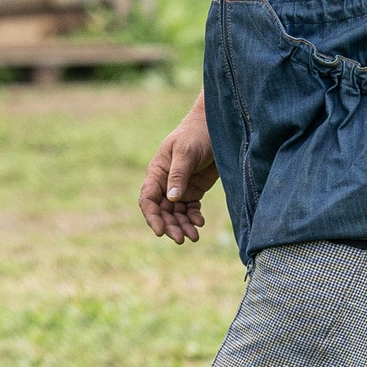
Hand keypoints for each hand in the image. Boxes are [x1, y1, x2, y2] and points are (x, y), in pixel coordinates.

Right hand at [138, 95, 217, 244]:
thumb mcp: (185, 152)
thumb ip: (178, 175)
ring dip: (183, 226)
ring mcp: (180, 187)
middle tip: (182, 239)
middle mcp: (166, 182)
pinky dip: (194, 218)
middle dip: (170, 226)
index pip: (148, 199)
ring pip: (177, 213)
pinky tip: (200, 223)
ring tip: (193, 237)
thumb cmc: (197, 134)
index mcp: (157, 172)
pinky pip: (191, 209)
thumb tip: (171, 199)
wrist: (218, 127)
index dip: (152, 217)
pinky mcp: (195, 189)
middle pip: (162, 211)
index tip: (160, 231)